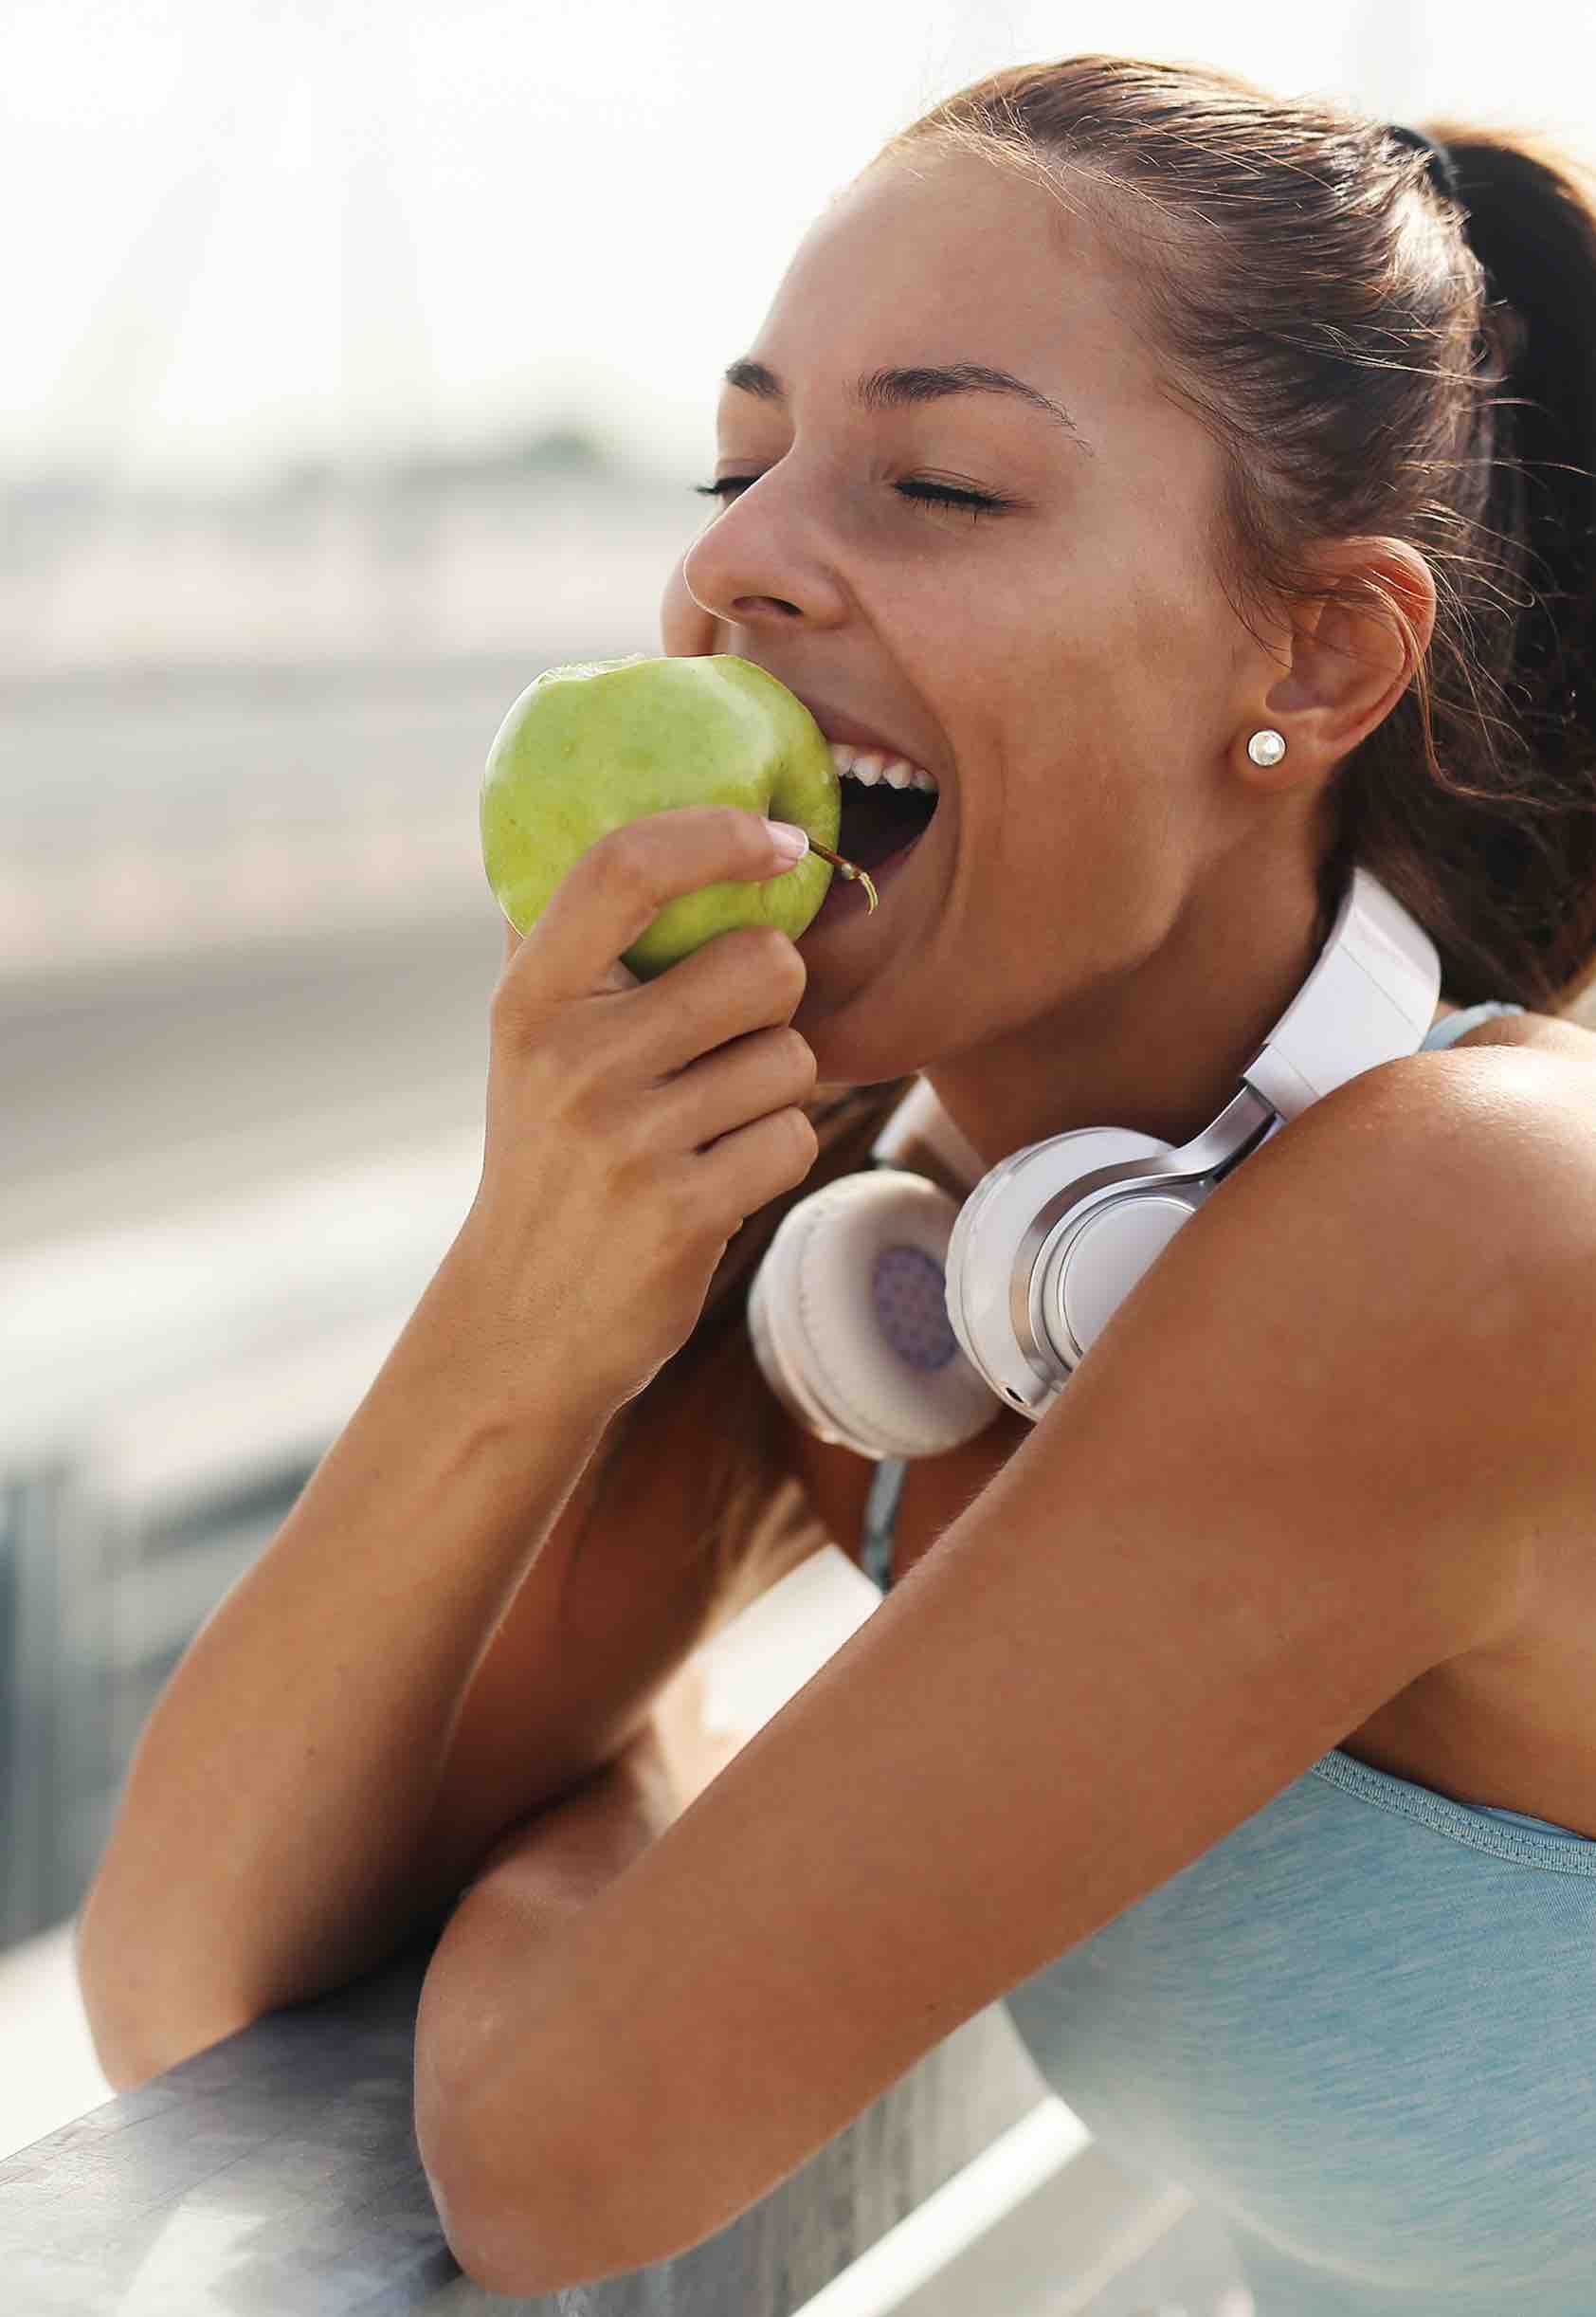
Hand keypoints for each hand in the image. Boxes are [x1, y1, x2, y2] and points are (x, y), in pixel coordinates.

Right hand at [453, 807, 820, 1421]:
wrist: (518, 1324)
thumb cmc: (546, 1163)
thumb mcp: (526, 1049)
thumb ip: (569, 943)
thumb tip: (627, 818)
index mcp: (532, 1001)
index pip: (624, 869)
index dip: (715, 835)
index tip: (775, 841)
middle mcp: (573, 1059)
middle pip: (761, 965)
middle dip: (772, 1000)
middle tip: (725, 1043)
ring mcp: (629, 1138)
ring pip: (792, 1057)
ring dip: (772, 1089)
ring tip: (704, 1127)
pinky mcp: (684, 1210)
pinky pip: (795, 1136)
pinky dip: (774, 1156)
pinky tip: (716, 1180)